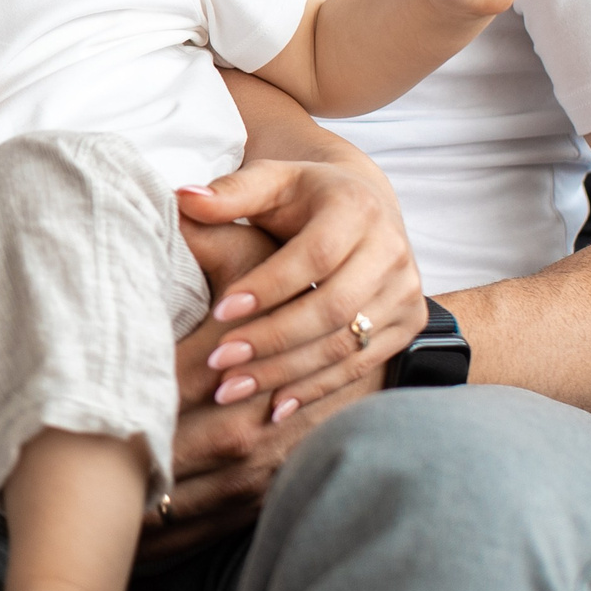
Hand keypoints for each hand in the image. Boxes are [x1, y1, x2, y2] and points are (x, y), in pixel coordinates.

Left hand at [138, 159, 423, 551]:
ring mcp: (405, 292)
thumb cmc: (303, 198)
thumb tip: (183, 197)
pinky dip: (315, 390)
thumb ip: (230, 193)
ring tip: (230, 389)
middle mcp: (391, 250)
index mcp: (357, 208)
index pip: (314, 255)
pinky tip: (272, 408)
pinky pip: (360, 367)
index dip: (267, 286)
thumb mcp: (271, 183)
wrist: (365, 210)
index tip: (219, 312)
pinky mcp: (407, 324)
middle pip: (334, 308)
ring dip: (286, 372)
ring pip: (346, 345)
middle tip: (217, 362)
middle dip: (272, 339)